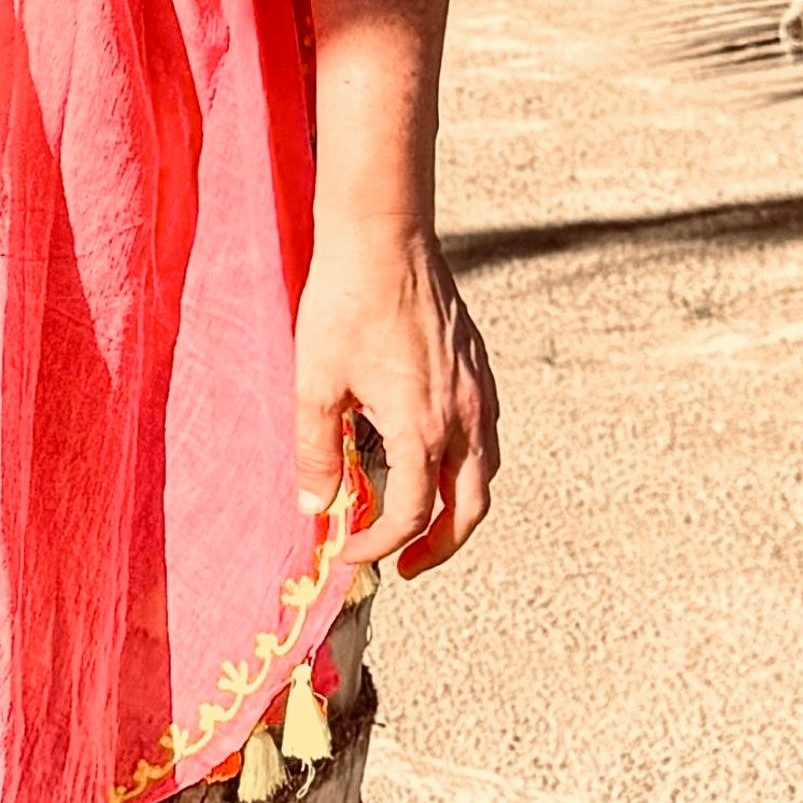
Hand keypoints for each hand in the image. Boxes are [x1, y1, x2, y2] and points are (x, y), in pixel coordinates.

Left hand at [292, 218, 498, 576]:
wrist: (385, 237)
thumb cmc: (346, 305)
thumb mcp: (315, 384)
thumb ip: (316, 453)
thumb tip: (316, 508)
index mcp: (423, 428)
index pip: (412, 515)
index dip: (380, 545)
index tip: (349, 553)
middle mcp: (464, 417)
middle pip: (469, 509)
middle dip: (438, 547)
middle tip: (404, 564)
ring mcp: (478, 392)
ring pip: (485, 473)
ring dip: (457, 508)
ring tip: (421, 521)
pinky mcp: (479, 369)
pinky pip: (487, 436)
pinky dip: (466, 466)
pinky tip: (434, 458)